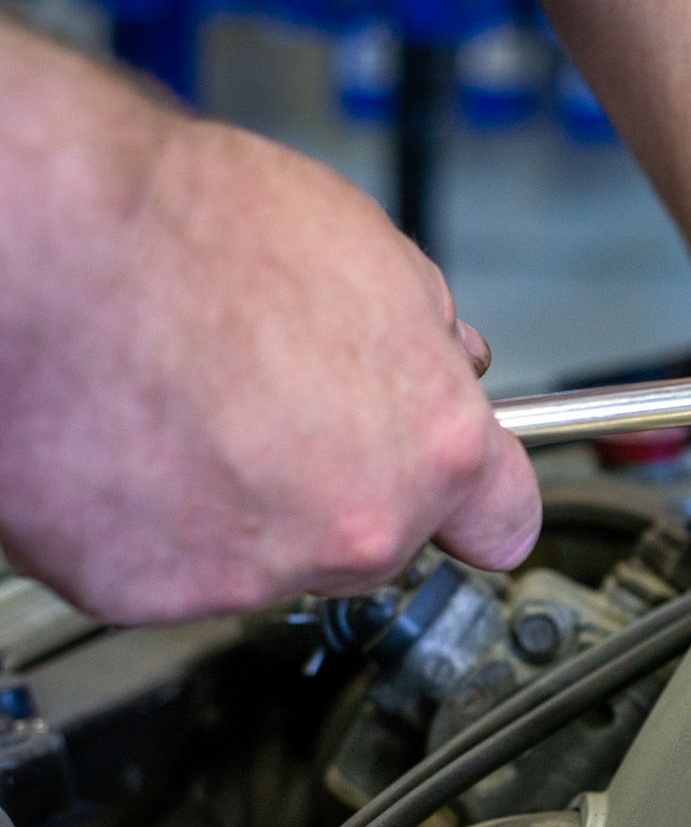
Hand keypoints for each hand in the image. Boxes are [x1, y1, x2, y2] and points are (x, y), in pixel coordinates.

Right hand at [0, 119, 538, 623]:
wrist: (49, 254)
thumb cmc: (192, 233)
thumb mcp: (371, 255)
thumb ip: (425, 337)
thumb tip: (446, 361)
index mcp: (434, 449)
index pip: (506, 522)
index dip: (479, 500)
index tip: (465, 498)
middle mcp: (357, 529)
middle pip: (378, 537)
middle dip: (340, 482)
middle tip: (272, 403)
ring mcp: (252, 572)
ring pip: (270, 556)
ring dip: (241, 502)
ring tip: (184, 406)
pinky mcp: (147, 594)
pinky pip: (170, 568)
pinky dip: (151, 521)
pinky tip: (132, 443)